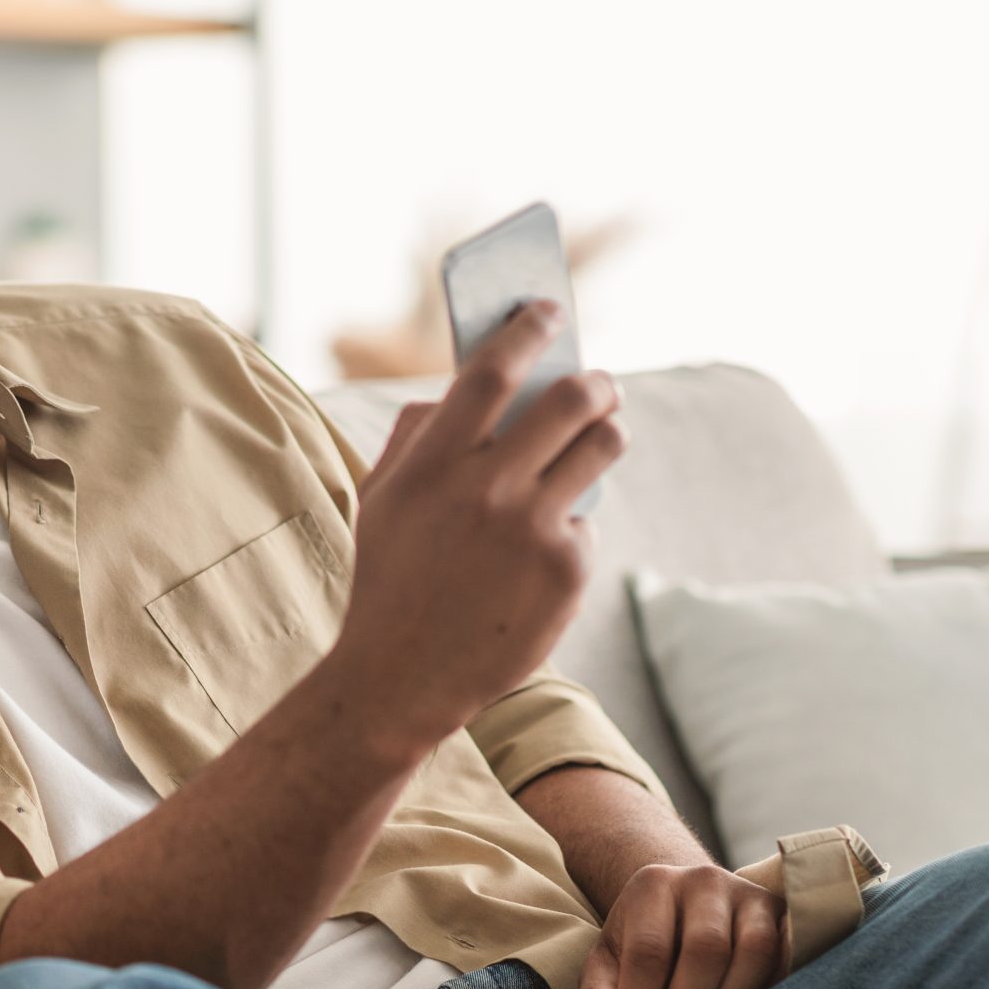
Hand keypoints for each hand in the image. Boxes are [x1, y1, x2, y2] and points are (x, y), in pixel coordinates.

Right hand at [328, 301, 626, 752]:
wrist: (400, 679)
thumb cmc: (390, 580)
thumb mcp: (382, 499)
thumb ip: (418, 435)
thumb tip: (462, 384)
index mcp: (432, 463)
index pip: (491, 370)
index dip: (527, 329)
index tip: (548, 309)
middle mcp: (486, 488)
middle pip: (570, 398)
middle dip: (595, 380)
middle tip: (598, 382)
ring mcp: (532, 528)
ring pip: (603, 446)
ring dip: (606, 431)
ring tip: (598, 435)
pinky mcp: (566, 569)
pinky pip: (588, 518)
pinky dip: (572, 522)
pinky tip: (544, 548)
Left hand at [576, 863, 788, 988]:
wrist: (687, 906)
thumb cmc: (643, 942)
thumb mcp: (609, 962)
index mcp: (653, 885)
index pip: (648, 952)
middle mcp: (705, 881)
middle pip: (705, 950)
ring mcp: (751, 896)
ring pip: (755, 953)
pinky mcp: (784, 916)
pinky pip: (788, 958)